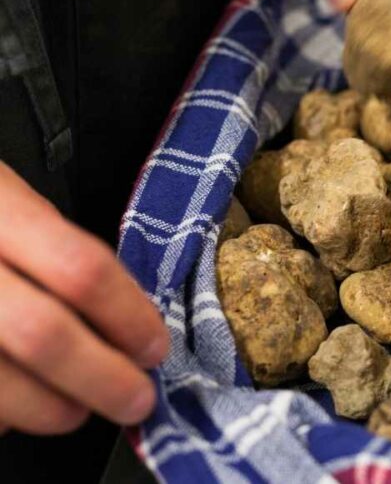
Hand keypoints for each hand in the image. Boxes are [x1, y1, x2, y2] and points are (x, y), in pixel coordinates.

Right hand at [0, 162, 168, 434]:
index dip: (129, 317)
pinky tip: (17, 402)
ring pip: (3, 388)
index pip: (80, 270)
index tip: (153, 346)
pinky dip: (5, 415)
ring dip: (55, 409)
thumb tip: (130, 312)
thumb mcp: (7, 198)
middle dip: (105, 380)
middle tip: (136, 400)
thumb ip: (59, 246)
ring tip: (77, 407)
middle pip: (44, 336)